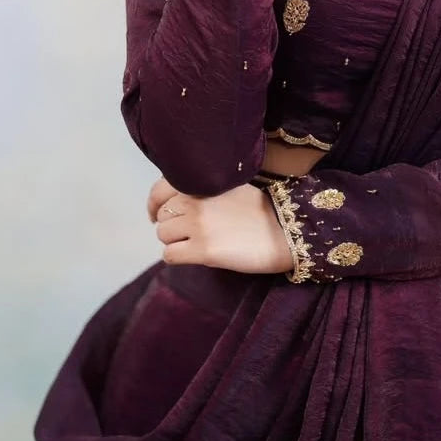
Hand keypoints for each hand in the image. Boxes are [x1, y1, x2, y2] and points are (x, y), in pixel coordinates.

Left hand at [147, 175, 294, 276]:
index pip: (159, 192)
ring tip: (197, 244)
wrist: (285, 231)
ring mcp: (197, 226)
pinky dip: (178, 257)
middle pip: (162, 218)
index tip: (157, 216)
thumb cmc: (260, 210)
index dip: (155, 206)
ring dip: (176, 242)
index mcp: (200, 182)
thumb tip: (174, 201)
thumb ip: (202, 188)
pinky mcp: (202, 251)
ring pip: (163, 236)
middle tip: (188, 234)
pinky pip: (169, 256)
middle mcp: (194, 201)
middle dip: (171, 227)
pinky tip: (196, 256)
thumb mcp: (229, 186)